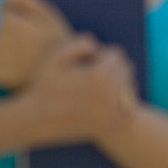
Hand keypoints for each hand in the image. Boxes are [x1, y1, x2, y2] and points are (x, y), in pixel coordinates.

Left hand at [0, 0, 71, 89]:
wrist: (66, 80)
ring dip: (12, 44)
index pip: (5, 6)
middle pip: (0, 24)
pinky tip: (26, 65)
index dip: (25, 13)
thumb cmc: (59, 41)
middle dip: (16, 27)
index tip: (39, 25)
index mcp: (11, 22)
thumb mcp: (47, 15)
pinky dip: (9, 61)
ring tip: (34, 53)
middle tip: (38, 40)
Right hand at [23, 35, 138, 142]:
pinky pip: (130, 105)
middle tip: (90, 77)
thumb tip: (99, 47)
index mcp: (99, 75)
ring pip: (129, 86)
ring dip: (117, 83)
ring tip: (94, 89)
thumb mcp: (55, 56)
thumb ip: (81, 43)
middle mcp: (110, 94)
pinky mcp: (115, 124)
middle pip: (125, 68)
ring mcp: (114, 112)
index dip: (100, 56)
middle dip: (110, 68)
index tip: (85, 65)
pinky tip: (102, 102)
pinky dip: (121, 102)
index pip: (116, 54)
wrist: (37, 121)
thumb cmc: (44, 85)